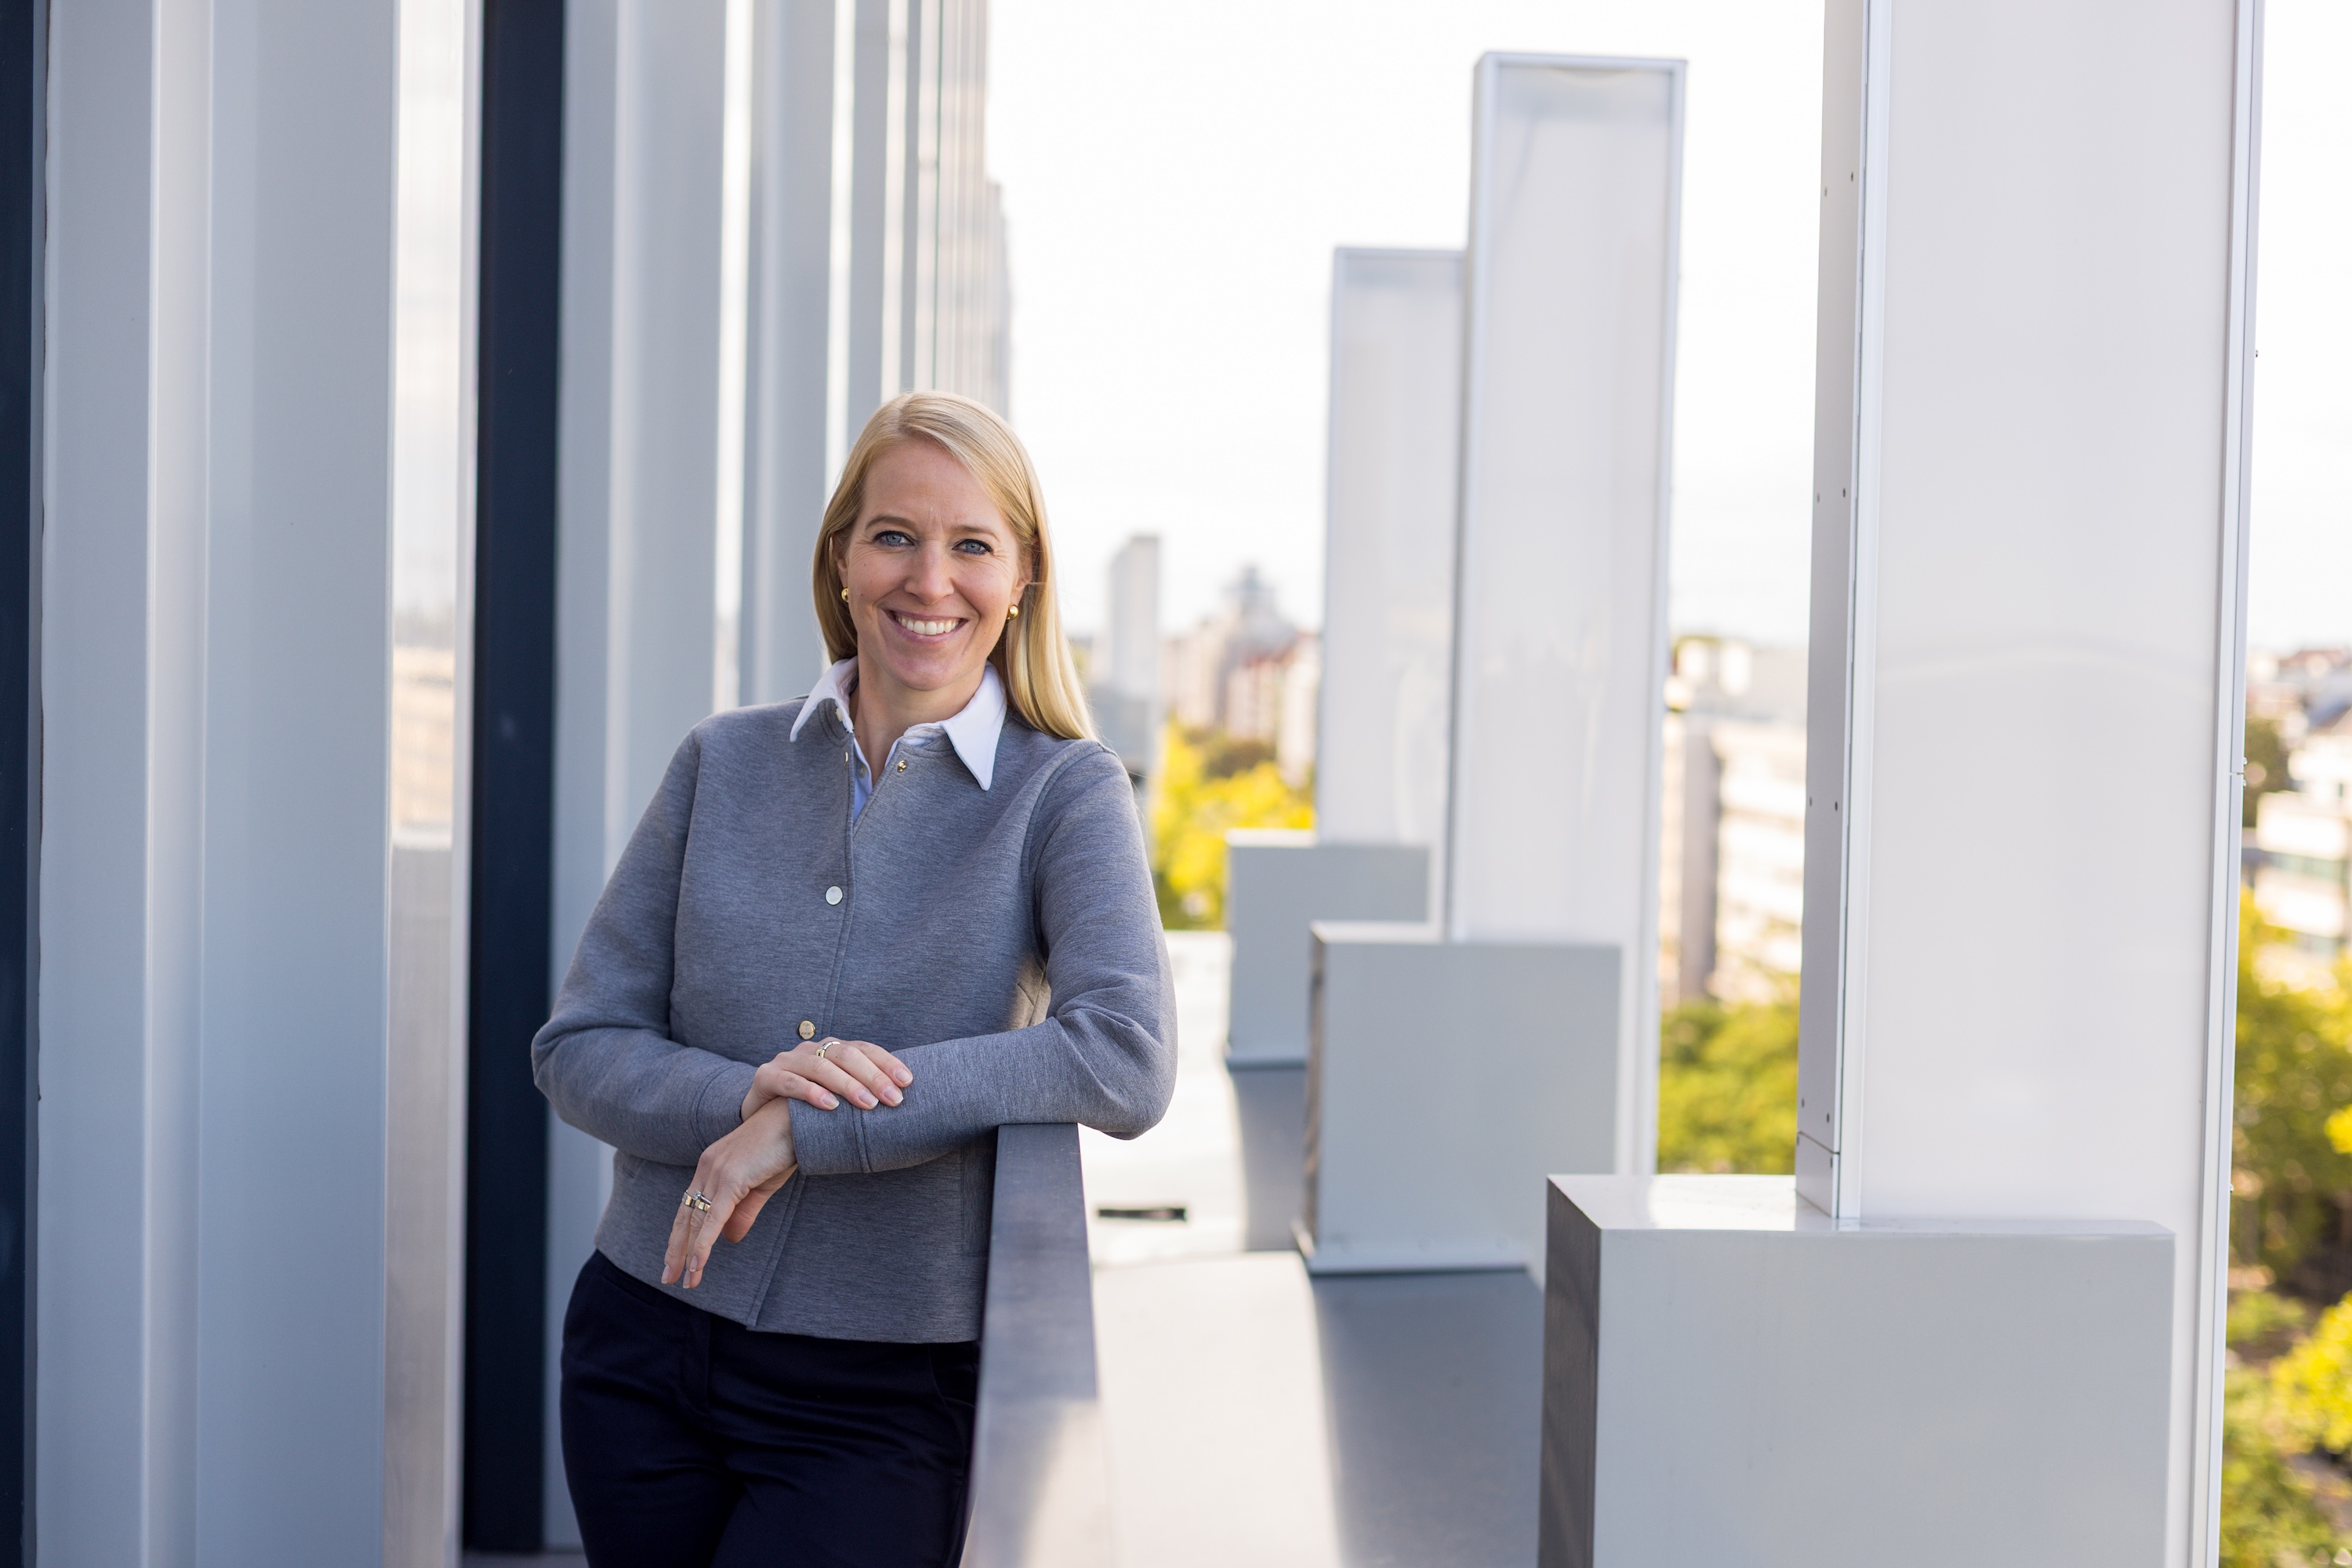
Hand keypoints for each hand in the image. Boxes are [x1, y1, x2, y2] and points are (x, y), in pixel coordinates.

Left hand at [665, 1098, 797, 1288]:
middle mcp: (708, 1167)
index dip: (682, 1234)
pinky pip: (712, 1219)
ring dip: (688, 1255)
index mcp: (712, 1165)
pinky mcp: (731, 1178)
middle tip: (668, 1277)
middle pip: (685, 1215)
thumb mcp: (762, 1186)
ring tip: (686, 1282)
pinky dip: (703, 1245)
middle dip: (676, 1250)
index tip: (677, 1259)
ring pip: (696, 1221)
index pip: (689, 1205)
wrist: (800, 1118)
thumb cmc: (786, 1145)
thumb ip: (743, 1212)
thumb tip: (728, 1239)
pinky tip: (698, 1265)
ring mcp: (717, 1171)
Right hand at [740, 1037, 912, 1122]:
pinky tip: (830, 1106)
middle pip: (846, 1055)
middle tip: (894, 1099)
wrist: (759, 1124)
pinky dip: (811, 1092)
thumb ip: (861, 1095)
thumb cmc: (808, 1113)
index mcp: (832, 1050)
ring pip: (820, 1066)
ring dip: (847, 1084)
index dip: (886, 1063)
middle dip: (873, 1076)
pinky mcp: (765, 1077)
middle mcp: (811, 1049)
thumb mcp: (837, 1100)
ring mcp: (787, 1061)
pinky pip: (790, 1081)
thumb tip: (902, 1104)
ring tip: (868, 1103)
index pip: (864, 1049)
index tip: (907, 1081)